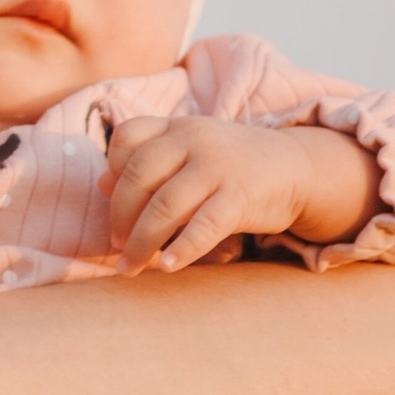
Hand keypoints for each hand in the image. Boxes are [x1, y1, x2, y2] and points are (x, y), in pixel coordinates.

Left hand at [105, 114, 377, 271]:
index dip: (111, 169)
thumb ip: (147, 164)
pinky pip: (203, 226)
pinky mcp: (240, 195)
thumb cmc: (229, 165)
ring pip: (164, 207)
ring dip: (140, 243)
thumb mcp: (188, 154)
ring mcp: (218, 166)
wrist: (294, 168)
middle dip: (119, 216)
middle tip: (115, 245)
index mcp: (177, 126)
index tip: (111, 199)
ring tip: (130, 267)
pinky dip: (181, 249)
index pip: (127, 138)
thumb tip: (99, 183)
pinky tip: (167, 267)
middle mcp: (194, 139)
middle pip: (138, 176)